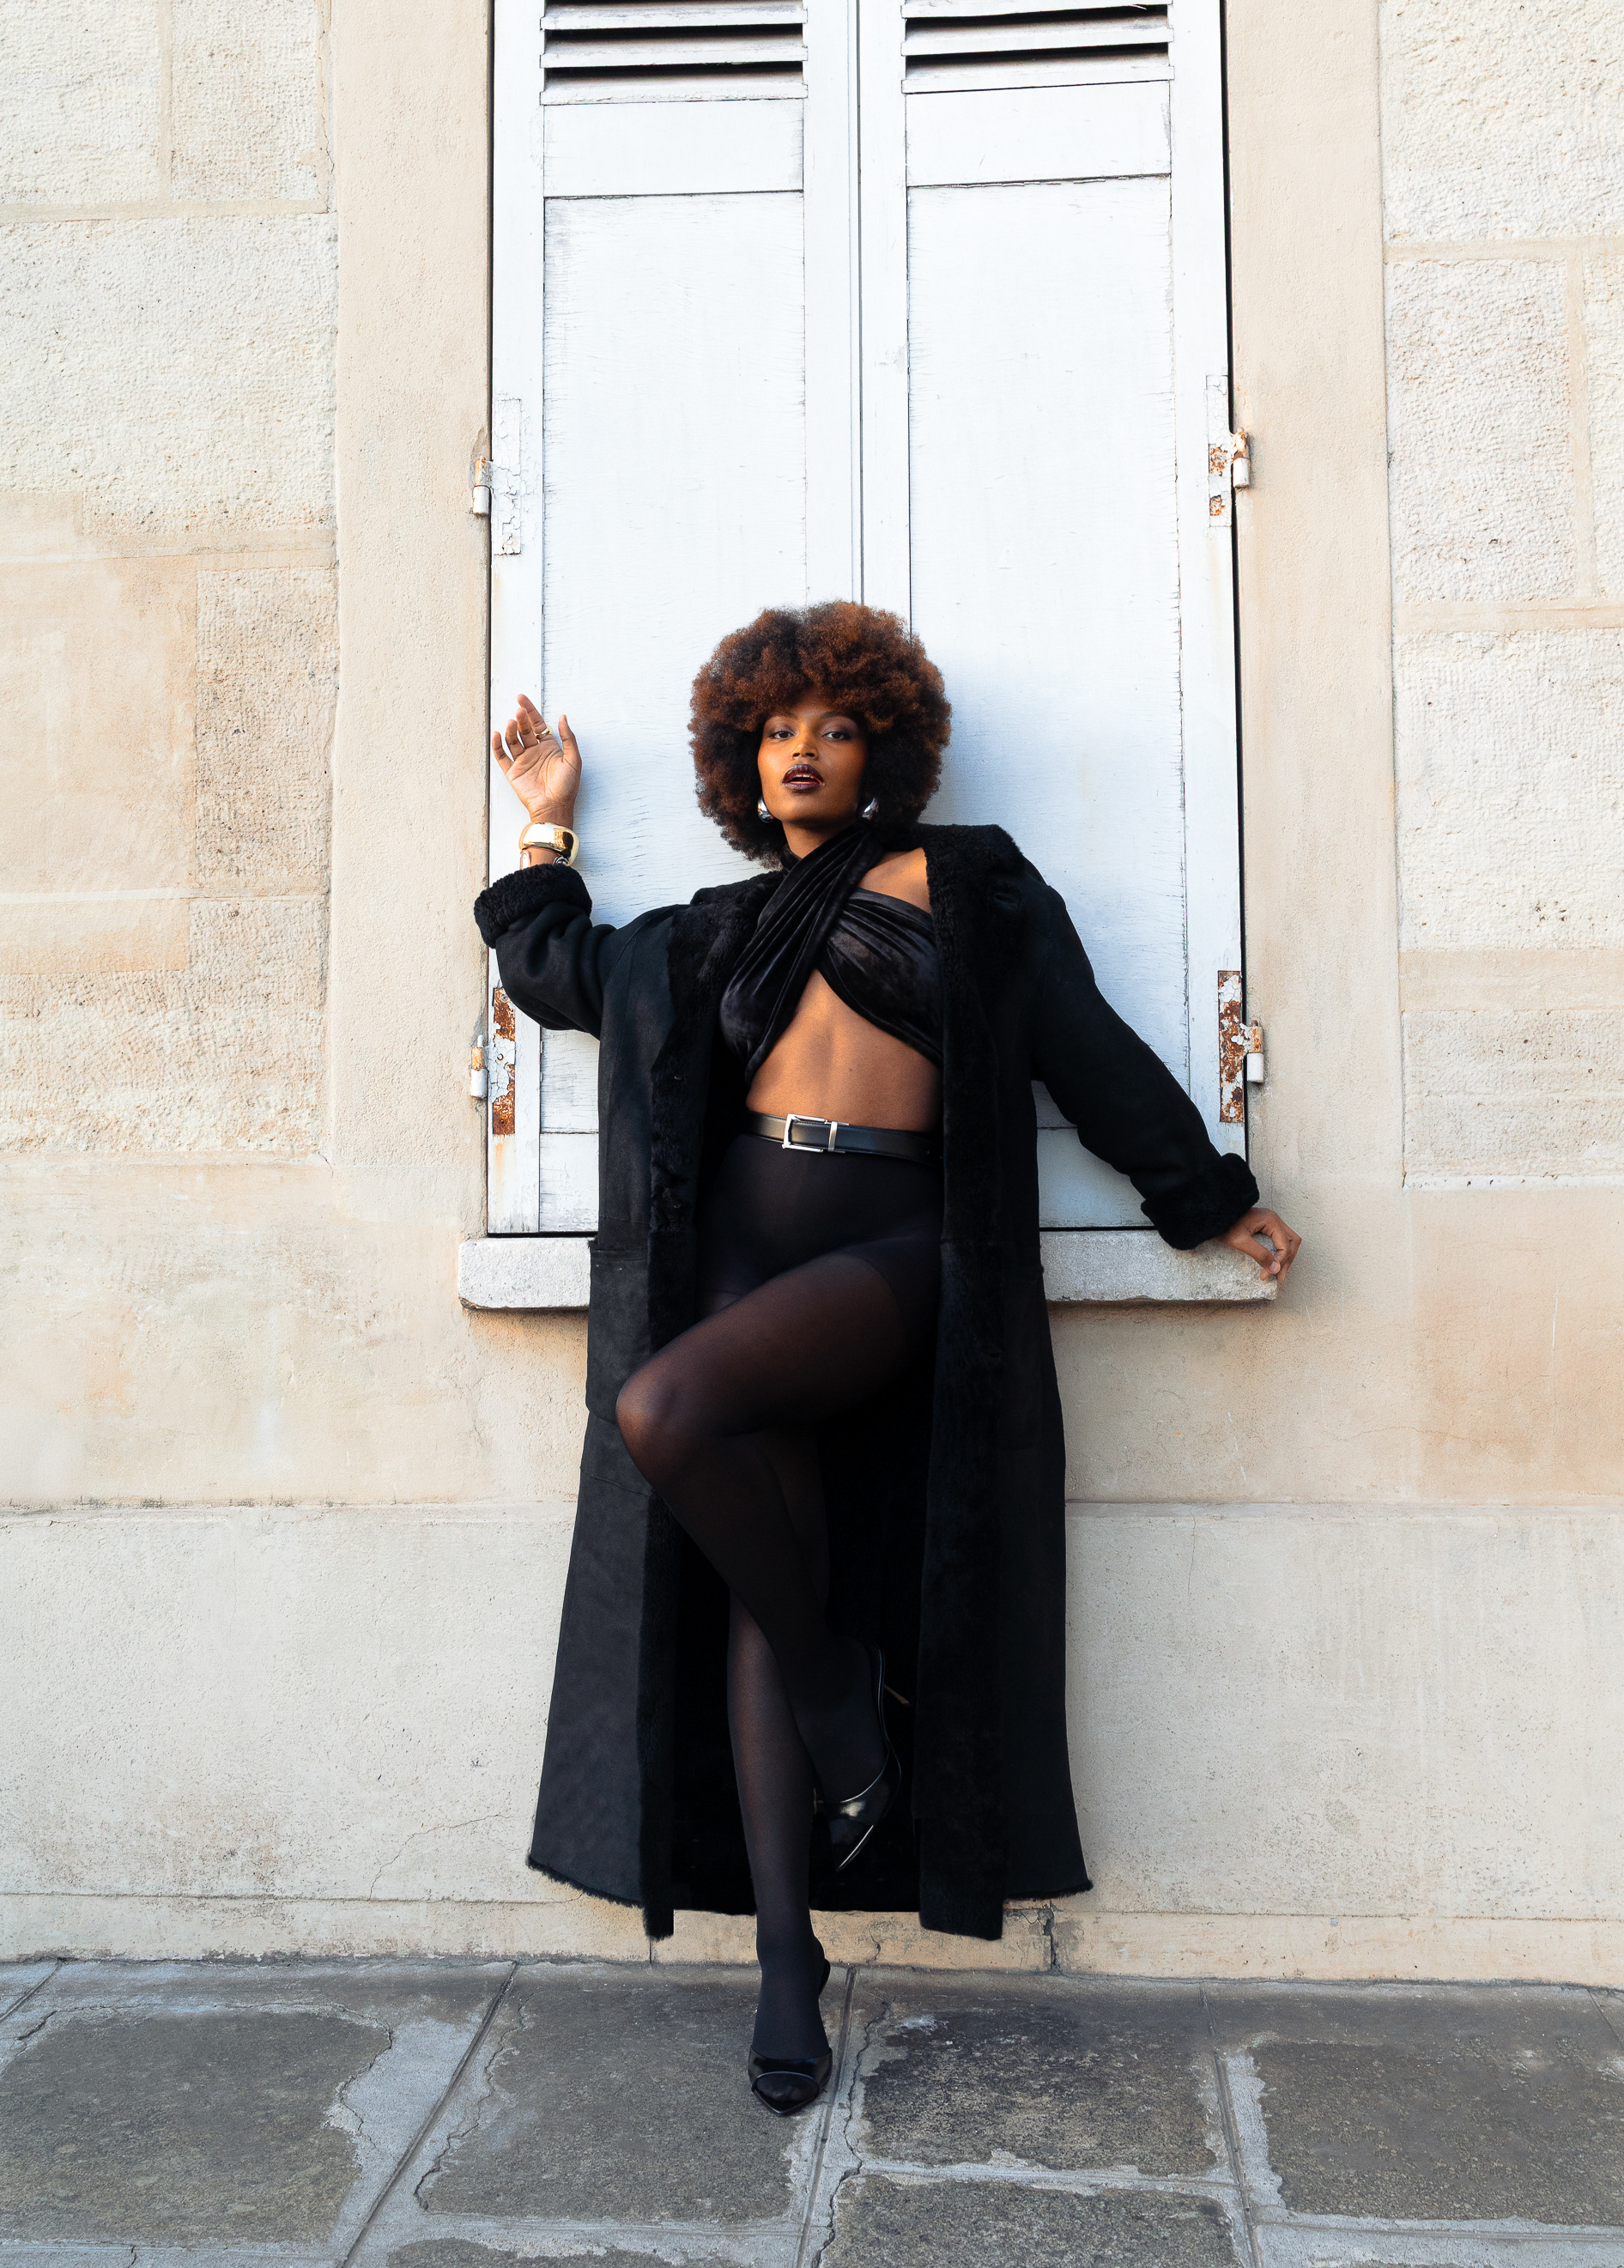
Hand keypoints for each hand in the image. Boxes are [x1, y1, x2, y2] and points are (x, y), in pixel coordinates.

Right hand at [492, 695, 580, 825]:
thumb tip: (563, 717)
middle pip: (524, 729)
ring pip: (513, 740)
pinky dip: (497, 745)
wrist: (555, 808)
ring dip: (511, 730)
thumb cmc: (567, 787)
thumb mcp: (574, 760)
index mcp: (549, 747)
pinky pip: (502, 756)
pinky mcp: (513, 772)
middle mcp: (535, 751)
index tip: (521, 698)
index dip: (529, 710)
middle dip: (521, 719)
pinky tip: (497, 734)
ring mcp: (523, 761)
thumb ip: (568, 738)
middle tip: (518, 712)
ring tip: (511, 723)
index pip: (537, 723)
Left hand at [1220, 1206, 1301, 1281]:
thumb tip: (1276, 1268)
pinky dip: (1280, 1251)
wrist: (1213, 1215)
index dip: (1279, 1262)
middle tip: (1279, 1277)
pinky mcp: (1265, 1225)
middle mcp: (1274, 1219)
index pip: (1285, 1245)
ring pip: (1288, 1240)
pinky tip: (1274, 1262)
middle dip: (1287, 1260)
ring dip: (1286, 1257)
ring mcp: (1270, 1221)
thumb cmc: (1224, 1225)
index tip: (1267, 1274)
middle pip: (1292, 1242)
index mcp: (1271, 1221)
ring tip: (1278, 1273)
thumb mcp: (1240, 1242)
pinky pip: (1280, 1239)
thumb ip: (1259, 1254)